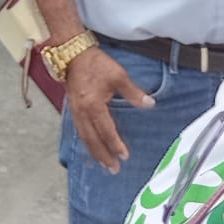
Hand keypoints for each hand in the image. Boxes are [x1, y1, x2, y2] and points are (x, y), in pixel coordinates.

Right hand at [65, 47, 153, 173]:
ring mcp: (75, 111)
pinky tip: (92, 146)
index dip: (115, 144)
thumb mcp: (118, 75)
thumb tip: (150, 104)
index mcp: (93, 105)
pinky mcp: (73, 108)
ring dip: (94, 151)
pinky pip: (79, 130)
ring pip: (84, 137)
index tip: (124, 156)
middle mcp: (82, 112)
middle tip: (113, 169)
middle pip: (92, 139)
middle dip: (103, 155)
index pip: (106, 130)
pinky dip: (87, 141)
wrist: (72, 54)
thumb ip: (133, 92)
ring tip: (103, 163)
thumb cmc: (96, 64)